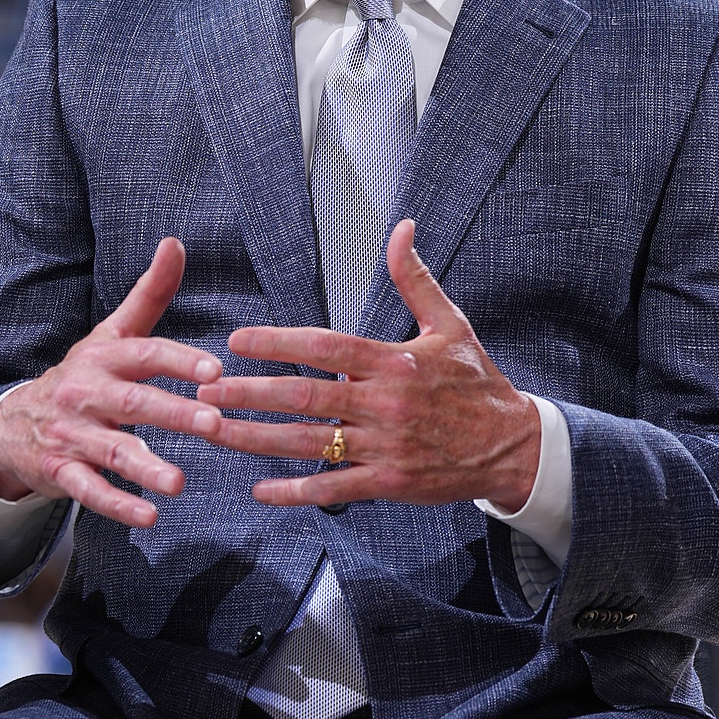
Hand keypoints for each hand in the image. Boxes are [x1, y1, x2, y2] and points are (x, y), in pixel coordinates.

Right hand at [0, 238, 223, 527]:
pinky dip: (117, 505)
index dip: (179, 360)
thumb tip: (176, 242)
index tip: (216, 370)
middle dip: (173, 412)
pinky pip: (89, 491)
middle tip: (213, 423)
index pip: (145, 353)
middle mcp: (87, 392)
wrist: (11, 422)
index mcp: (105, 357)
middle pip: (134, 402)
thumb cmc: (83, 374)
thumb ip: (150, 292)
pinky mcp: (62, 471)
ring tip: (180, 483)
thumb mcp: (111, 332)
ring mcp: (72, 434)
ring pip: (111, 450)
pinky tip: (149, 516)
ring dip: (145, 467)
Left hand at [196, 220, 540, 511]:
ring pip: (310, 443)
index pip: (325, 347)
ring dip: (257, 439)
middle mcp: (384, 404)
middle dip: (250, 394)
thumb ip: (415, 278)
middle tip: (205, 391)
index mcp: (394, 362)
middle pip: (305, 396)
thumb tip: (401, 228)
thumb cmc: (476, 381)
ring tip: (215, 432)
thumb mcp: (450, 323)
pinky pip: (335, 488)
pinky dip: (296, 490)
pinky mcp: (389, 482)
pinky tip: (260, 488)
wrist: (512, 446)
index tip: (236, 342)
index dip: (277, 343)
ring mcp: (385, 446)